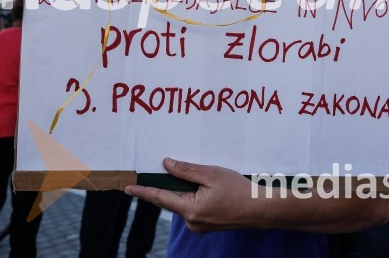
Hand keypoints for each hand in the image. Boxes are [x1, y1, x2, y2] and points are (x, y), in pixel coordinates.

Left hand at [125, 158, 260, 232]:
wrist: (261, 209)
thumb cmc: (239, 189)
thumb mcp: (211, 174)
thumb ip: (186, 170)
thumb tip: (166, 165)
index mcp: (190, 209)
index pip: (160, 198)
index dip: (143, 191)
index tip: (127, 187)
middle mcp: (192, 221)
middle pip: (173, 199)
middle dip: (172, 184)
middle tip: (172, 170)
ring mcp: (200, 225)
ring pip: (185, 202)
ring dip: (187, 189)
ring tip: (206, 178)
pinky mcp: (207, 224)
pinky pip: (194, 206)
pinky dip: (195, 195)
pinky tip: (209, 188)